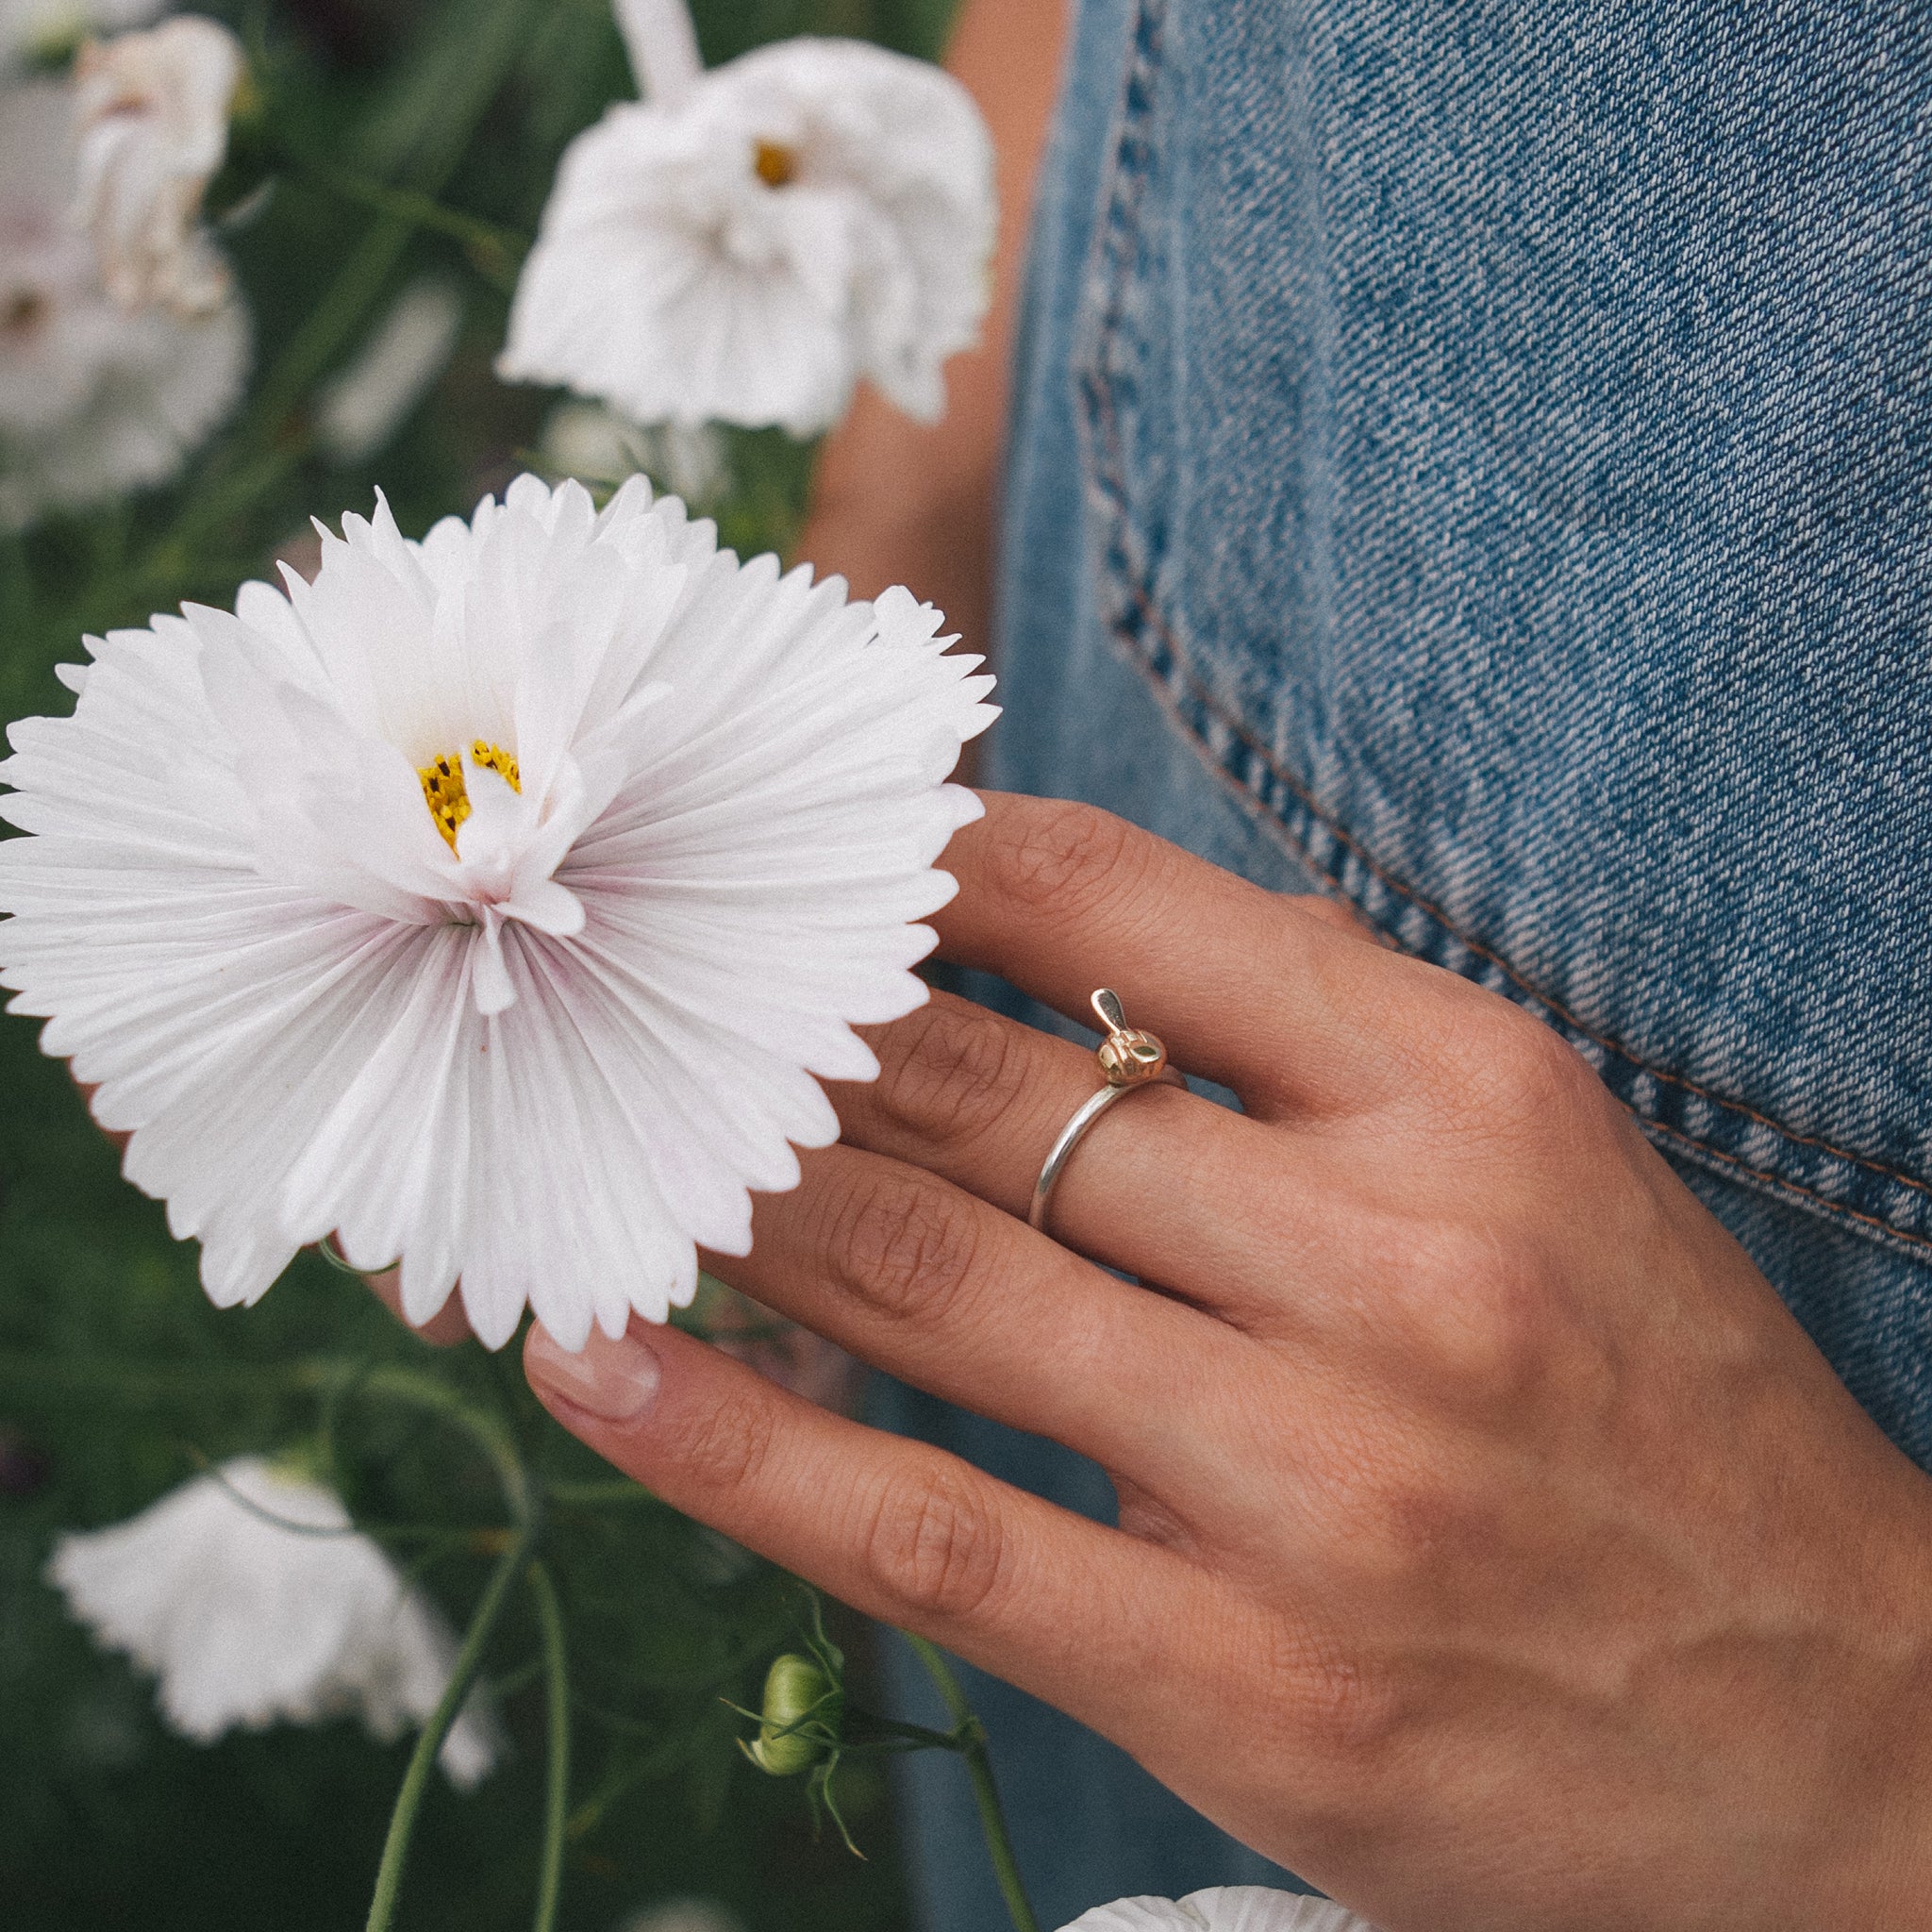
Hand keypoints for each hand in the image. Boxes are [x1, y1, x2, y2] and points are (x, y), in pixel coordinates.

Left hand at [523, 791, 1931, 1930]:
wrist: (1856, 1733)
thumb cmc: (1660, 1414)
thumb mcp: (1537, 1160)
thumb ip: (1307, 1042)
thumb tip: (1038, 938)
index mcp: (1469, 1096)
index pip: (1124, 900)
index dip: (917, 856)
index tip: (796, 850)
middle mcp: (1390, 1262)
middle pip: (989, 1085)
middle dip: (781, 1022)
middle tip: (637, 979)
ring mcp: (1307, 1480)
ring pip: (929, 1278)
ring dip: (728, 1197)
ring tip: (593, 1136)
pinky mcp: (1240, 1683)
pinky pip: (927, 1530)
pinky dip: (734, 1443)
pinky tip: (597, 1370)